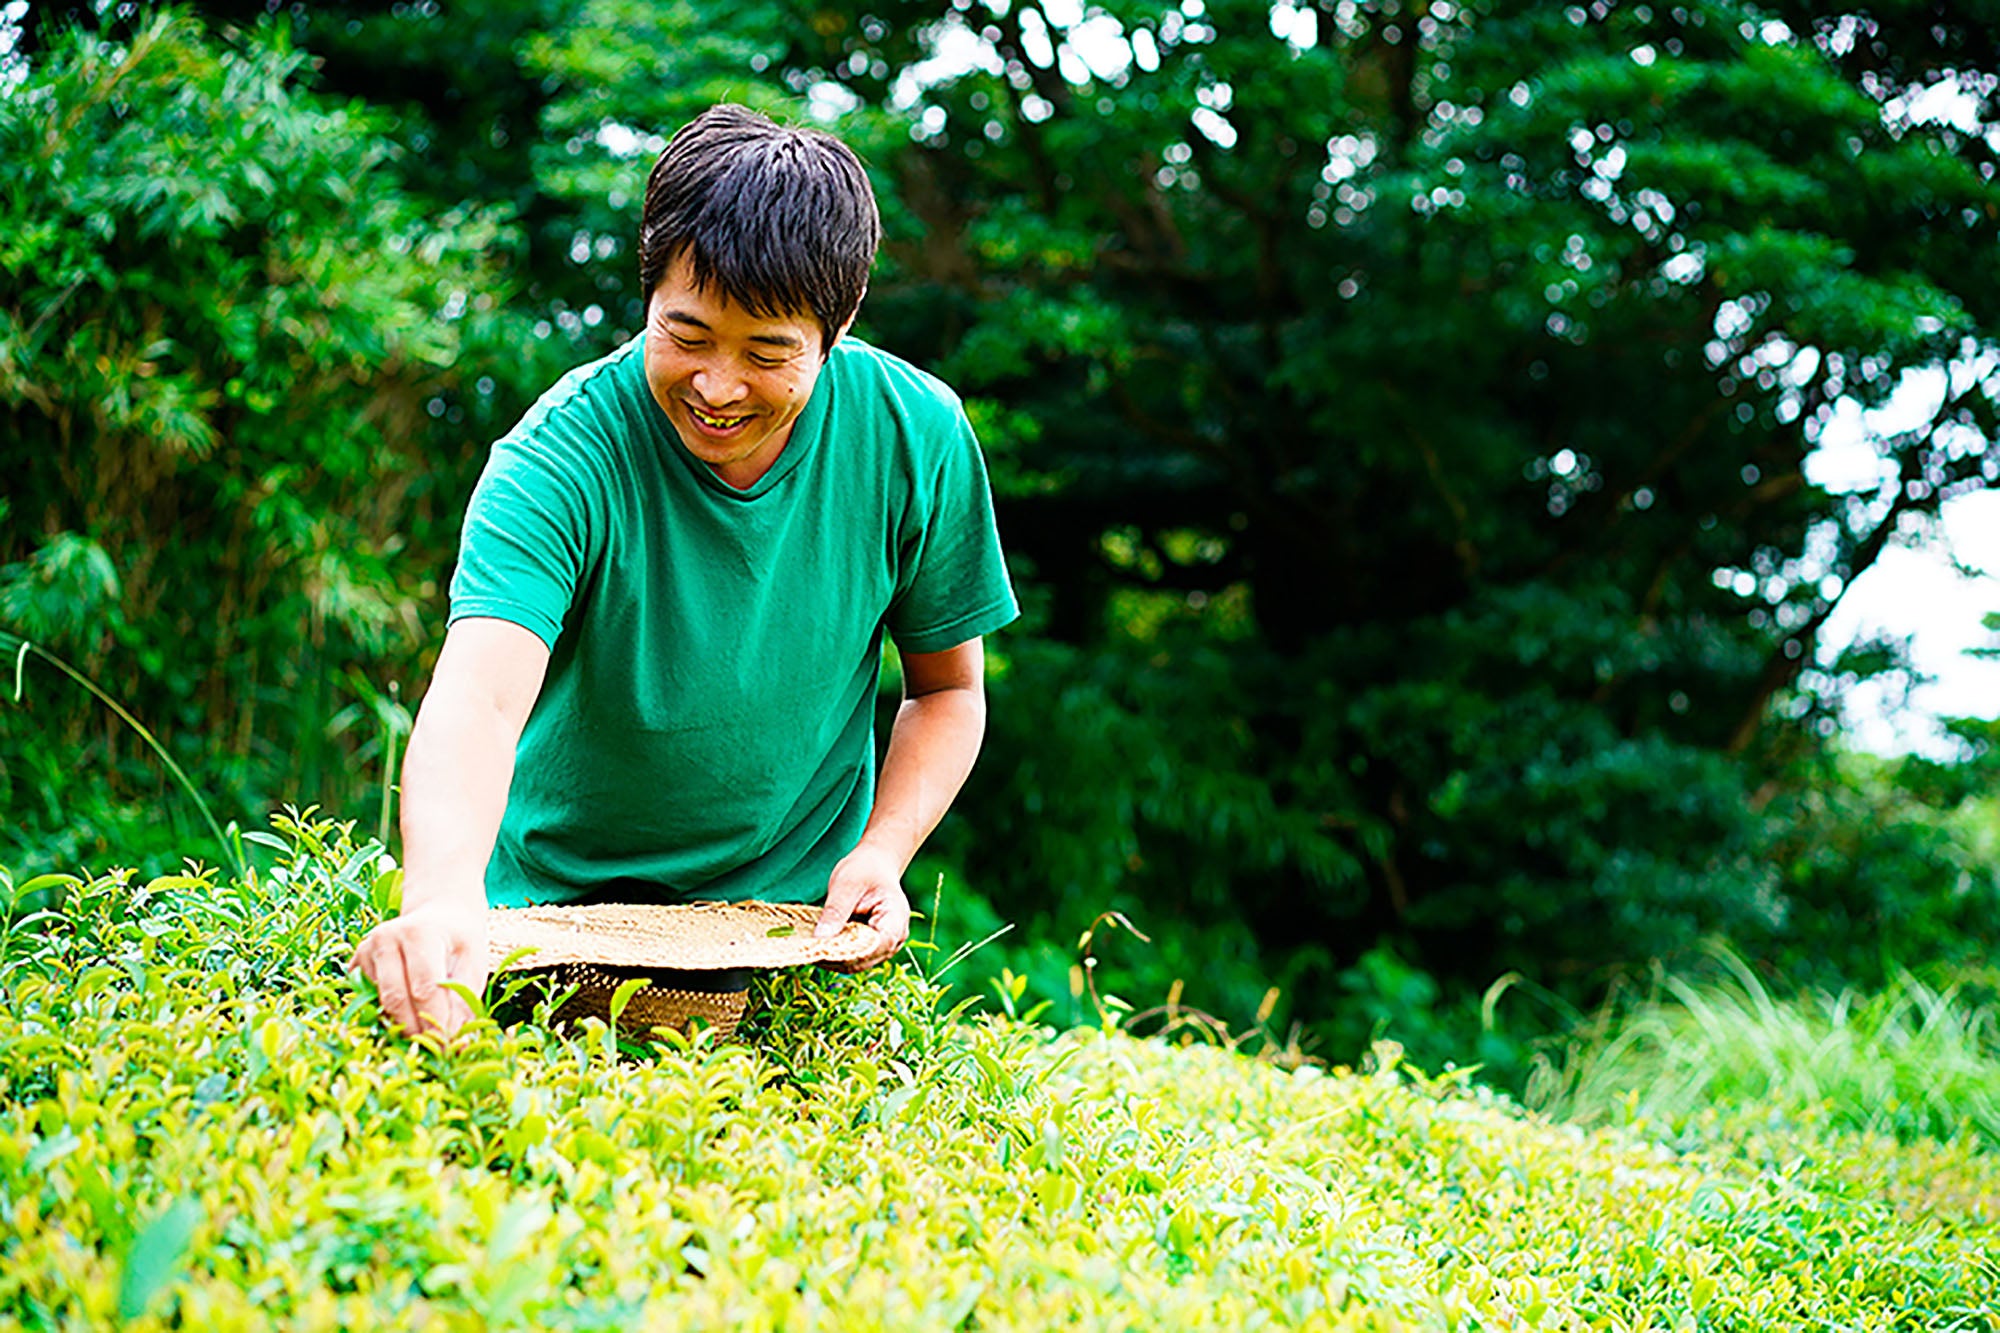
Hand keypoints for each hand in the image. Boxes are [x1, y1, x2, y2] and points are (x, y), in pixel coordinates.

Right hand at [349, 900, 488, 1039]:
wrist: (437, 917)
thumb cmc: (458, 942)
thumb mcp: (474, 962)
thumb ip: (465, 1000)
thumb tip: (458, 1043)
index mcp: (419, 933)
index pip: (425, 988)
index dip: (436, 1021)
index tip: (449, 1046)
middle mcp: (385, 938)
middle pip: (397, 999)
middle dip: (417, 1030)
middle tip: (436, 1050)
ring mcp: (366, 951)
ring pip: (381, 1003)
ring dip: (402, 1026)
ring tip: (425, 1039)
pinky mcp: (355, 965)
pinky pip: (370, 1001)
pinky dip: (388, 1016)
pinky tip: (408, 1021)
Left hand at [814, 843, 910, 970]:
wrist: (874, 865)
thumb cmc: (863, 870)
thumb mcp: (846, 884)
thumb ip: (835, 911)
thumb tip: (820, 938)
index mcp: (895, 918)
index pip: (875, 946)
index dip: (849, 952)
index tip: (820, 949)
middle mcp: (895, 938)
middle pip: (865, 959)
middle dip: (836, 958)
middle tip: (806, 951)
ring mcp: (885, 946)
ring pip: (857, 963)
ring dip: (833, 959)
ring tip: (809, 950)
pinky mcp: (871, 947)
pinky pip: (853, 958)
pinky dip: (835, 954)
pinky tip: (817, 947)